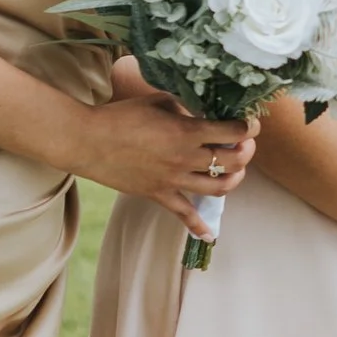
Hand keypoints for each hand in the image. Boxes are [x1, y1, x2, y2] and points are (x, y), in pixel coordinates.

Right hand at [73, 94, 257, 236]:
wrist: (86, 140)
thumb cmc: (121, 116)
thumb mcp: (160, 101)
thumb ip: (187, 107)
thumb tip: (206, 113)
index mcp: (187, 132)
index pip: (234, 132)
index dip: (249, 127)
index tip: (250, 123)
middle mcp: (185, 158)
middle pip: (234, 161)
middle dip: (246, 151)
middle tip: (244, 143)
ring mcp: (173, 179)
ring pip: (219, 188)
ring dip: (234, 179)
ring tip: (234, 169)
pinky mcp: (158, 194)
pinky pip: (183, 214)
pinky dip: (199, 227)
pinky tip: (210, 235)